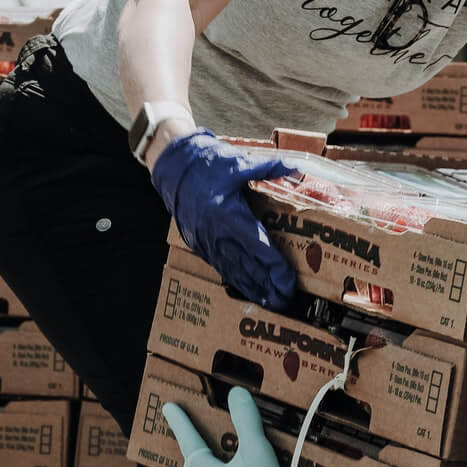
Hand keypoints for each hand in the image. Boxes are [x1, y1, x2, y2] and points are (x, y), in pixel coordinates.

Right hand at [150, 130, 297, 309]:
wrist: (170, 166)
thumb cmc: (205, 164)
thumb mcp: (239, 163)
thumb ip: (269, 168)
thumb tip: (296, 169)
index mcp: (229, 215)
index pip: (259, 247)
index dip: (275, 268)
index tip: (289, 281)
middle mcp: (217, 233)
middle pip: (248, 267)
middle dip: (268, 286)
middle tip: (286, 301)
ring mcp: (206, 241)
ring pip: (234, 271)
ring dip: (253, 289)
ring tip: (271, 303)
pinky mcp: (199, 244)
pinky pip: (220, 267)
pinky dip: (236, 280)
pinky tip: (248, 291)